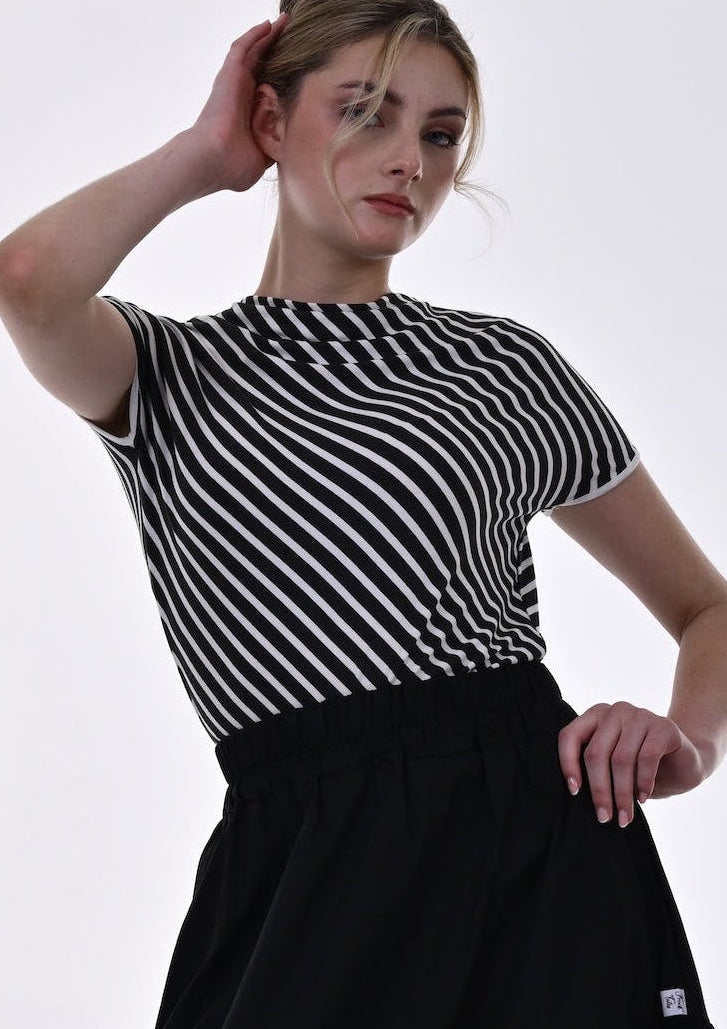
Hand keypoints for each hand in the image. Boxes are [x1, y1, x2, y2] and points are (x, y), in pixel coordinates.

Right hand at [187, 13, 289, 192]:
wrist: (214, 160)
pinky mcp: (229, 74)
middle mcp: (241, 95)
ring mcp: (234, 82)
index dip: (280, 76)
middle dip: (276, 49)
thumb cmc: (232, 167)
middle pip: (261, 64)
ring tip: (284, 22)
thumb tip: (289, 151)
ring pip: (253, 51)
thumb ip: (274, 150)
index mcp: (249, 113)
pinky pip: (243, 47)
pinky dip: (255, 34)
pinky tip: (270, 24)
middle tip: (294, 35)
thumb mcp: (262, 159)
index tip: (298, 68)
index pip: (267, 88)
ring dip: (268, 36)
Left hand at [557, 701, 707, 826]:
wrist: (683, 761)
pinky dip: (643, 782)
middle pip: (595, 753)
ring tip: (625, 817)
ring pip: (621, 759)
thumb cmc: (640, 766)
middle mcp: (615, 711)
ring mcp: (639, 715)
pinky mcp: (663, 727)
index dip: (568, 764)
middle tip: (604, 817)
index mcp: (595, 716)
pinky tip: (642, 798)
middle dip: (599, 790)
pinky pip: (647, 758)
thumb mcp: (611, 765)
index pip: (569, 736)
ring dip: (622, 793)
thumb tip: (574, 793)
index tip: (574, 792)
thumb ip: (594, 768)